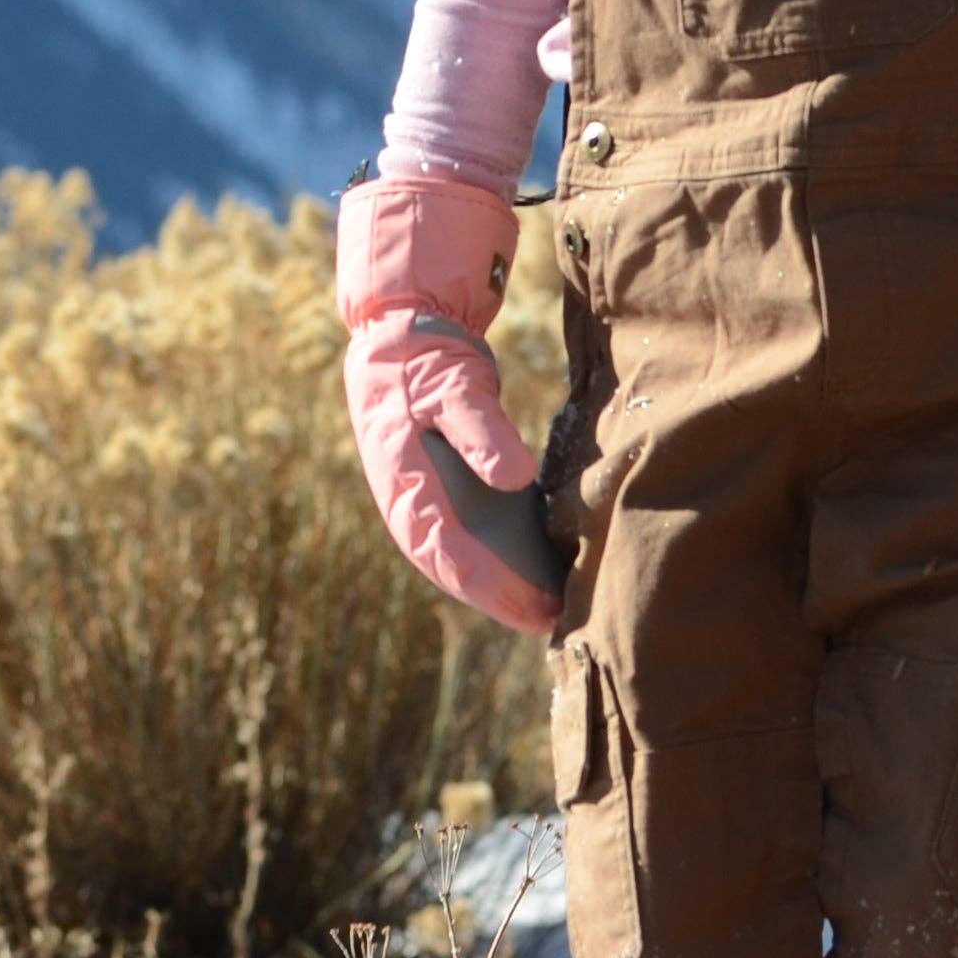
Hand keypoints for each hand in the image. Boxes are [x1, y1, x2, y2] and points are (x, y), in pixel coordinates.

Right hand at [336, 173, 557, 632]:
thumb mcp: (452, 385)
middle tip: (558, 624)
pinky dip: (505, 564)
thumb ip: (481, 430)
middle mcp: (411, 505)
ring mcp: (425, 503)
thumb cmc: (424, 358)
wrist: (399, 332)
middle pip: (455, 571)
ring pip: (462, 562)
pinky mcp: (445, 494)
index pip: (447, 551)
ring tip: (557, 612)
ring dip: (504, 590)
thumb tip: (512, 477)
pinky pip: (473, 541)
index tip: (538, 609)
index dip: (494, 587)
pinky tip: (546, 575)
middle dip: (503, 601)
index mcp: (404, 484)